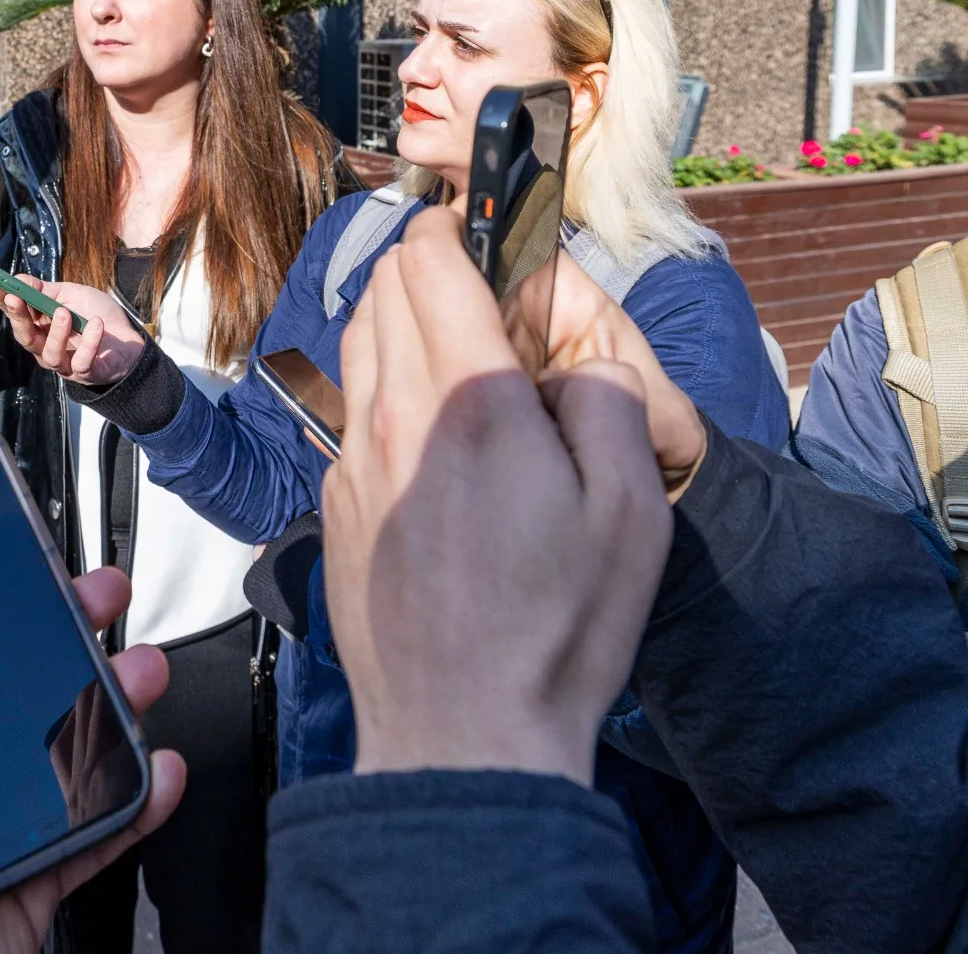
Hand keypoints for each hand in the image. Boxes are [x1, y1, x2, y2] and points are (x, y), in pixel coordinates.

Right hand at [0, 280, 146, 388]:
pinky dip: (89, 343)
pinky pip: (82, 362)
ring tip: (65, 313)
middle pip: (25, 337)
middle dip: (18, 317)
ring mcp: (65, 363)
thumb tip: (18, 278)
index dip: (1, 301)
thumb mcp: (71, 295)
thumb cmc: (98, 315)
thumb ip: (45, 290)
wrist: (131, 340)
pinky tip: (97, 325)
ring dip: (55, 332)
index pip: (16, 315)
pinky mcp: (86, 373)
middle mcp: (46, 347)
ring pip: (49, 354)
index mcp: (40, 327)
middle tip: (15, 298)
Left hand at [0, 566, 186, 953]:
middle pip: (15, 698)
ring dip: (113, 709)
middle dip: (64, 645)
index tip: (18, 576)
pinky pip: (94, 833)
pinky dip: (135, 803)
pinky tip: (157, 768)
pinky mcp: (28, 879)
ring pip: (66, 754)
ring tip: (142, 673)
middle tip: (100, 604)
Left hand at [325, 208, 672, 782]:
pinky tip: (429, 436)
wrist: (463, 737)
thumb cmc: (554, 634)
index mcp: (470, 403)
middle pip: (382, 294)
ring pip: (356, 352)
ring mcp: (355, 469)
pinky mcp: (339, 515)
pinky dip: (382, 396)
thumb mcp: (628, 513)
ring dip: (395, 323)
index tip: (480, 230)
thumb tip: (583, 366)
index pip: (430, 264)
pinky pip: (352, 422)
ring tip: (449, 344)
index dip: (454, 230)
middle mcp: (395, 421)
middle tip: (473, 282)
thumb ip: (608, 406)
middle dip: (424, 267)